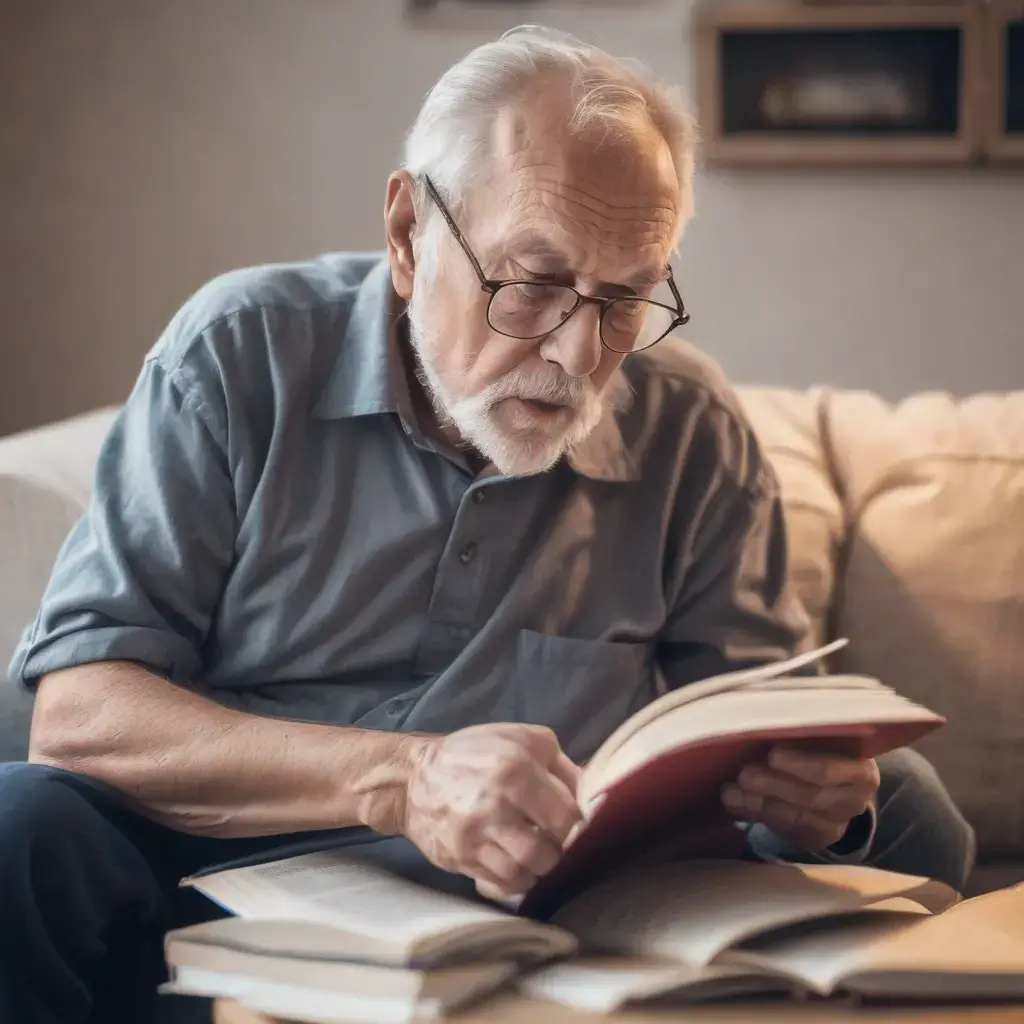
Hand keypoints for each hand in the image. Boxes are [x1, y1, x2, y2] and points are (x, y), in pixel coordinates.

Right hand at [403, 723, 581, 898]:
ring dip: (538, 868)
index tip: (577, 825)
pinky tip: (516, 862)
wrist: (415, 777)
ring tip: (537, 852)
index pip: (566, 817)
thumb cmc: (476, 753)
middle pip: (547, 853)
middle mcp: (495, 805)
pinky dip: (516, 879)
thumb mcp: (523, 739)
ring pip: (525, 874)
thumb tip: (592, 796)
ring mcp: (474, 836)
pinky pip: (501, 884)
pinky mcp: (460, 858)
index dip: (578, 826)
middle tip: (557, 842)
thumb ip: (562, 766)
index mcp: (516, 769)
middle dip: (559, 852)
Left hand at [722, 745, 879, 852]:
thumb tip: (765, 722)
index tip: (773, 753)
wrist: (832, 786)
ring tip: (731, 791)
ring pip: (795, 815)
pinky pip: (785, 828)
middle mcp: (855, 801)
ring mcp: (837, 824)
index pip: (829, 769)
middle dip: (773, 784)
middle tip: (744, 773)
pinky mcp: (815, 839)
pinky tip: (734, 803)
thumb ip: (801, 735)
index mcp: (861, 769)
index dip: (800, 763)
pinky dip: (756, 813)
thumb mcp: (820, 739)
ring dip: (758, 802)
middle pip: (811, 795)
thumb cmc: (819, 750)